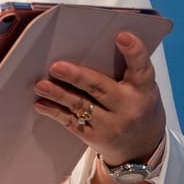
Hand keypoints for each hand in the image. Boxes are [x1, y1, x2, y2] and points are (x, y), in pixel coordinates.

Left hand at [33, 31, 165, 169]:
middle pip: (100, 87)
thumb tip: (85, 45)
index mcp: (143, 89)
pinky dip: (54, 112)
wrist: (142, 148)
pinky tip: (41, 103)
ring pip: (80, 105)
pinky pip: (71, 122)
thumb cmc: (137, 105)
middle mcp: (128, 107)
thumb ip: (122, 69)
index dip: (133, 51)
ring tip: (41, 85)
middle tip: (56, 67)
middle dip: (76, 77)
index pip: (141, 67)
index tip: (122, 36)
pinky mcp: (95, 137)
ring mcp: (112, 125)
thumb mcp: (140, 87)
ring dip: (58, 94)